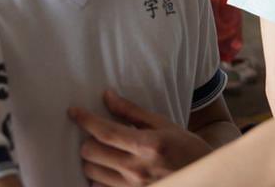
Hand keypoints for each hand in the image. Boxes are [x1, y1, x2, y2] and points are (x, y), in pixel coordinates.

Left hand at [68, 90, 212, 185]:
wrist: (201, 175)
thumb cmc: (185, 148)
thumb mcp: (164, 124)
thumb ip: (133, 112)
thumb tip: (107, 97)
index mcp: (147, 145)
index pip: (105, 132)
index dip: (85, 119)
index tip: (73, 111)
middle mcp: (136, 169)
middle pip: (91, 153)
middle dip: (88, 140)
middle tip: (96, 134)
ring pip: (90, 172)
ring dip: (92, 159)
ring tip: (104, 152)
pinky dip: (98, 177)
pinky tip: (108, 169)